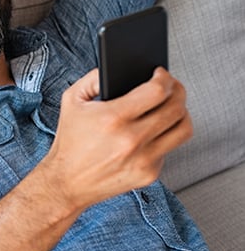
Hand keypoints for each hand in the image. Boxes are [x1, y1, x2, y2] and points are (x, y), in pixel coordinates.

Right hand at [42, 67, 192, 212]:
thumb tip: (117, 68)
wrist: (67, 182)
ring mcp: (143, 159)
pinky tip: (153, 131)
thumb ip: (93, 77)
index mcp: (112, 118)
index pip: (156, 91)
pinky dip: (164, 135)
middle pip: (176, 108)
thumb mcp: (72, 100)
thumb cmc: (70, 140)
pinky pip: (169, 147)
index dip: (164, 78)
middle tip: (171, 86)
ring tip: (172, 106)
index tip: (161, 74)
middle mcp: (131, 140)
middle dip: (178, 90)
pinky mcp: (149, 174)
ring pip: (183, 129)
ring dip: (181, 112)